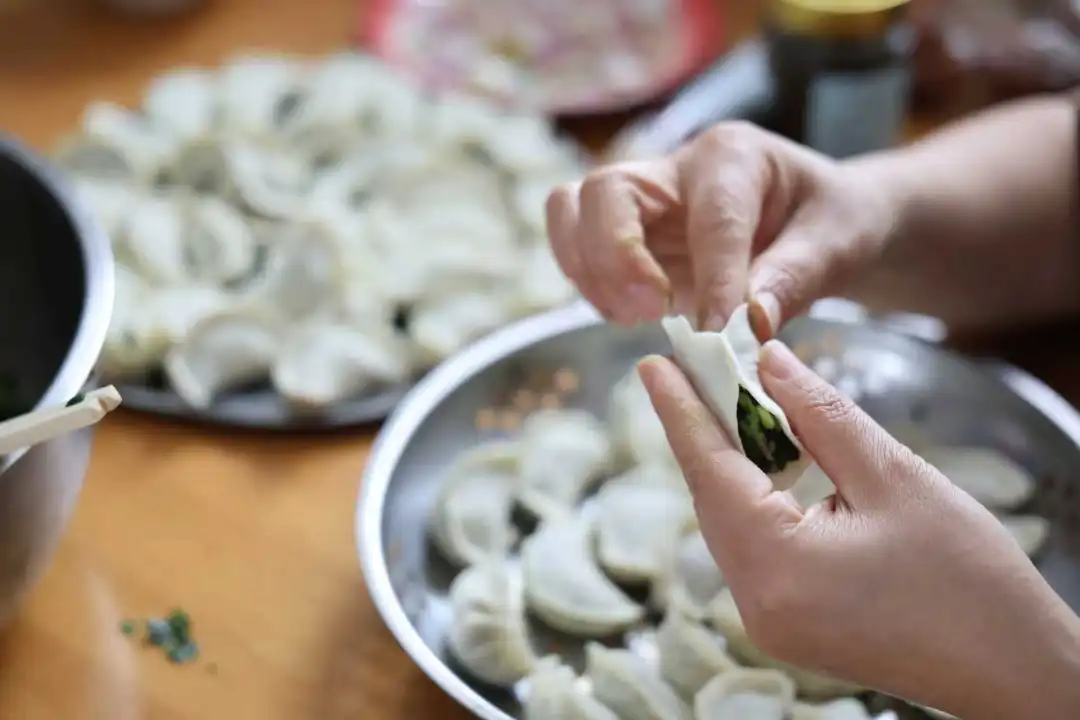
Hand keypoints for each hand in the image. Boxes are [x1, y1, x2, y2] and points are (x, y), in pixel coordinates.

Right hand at [545, 122, 899, 335]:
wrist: (820, 221)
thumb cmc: (834, 221)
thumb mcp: (838, 242)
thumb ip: (796, 278)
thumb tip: (749, 325)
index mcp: (734, 157)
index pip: (709, 215)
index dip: (713, 276)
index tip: (720, 333)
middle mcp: (675, 170)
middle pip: (605, 191)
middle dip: (616, 257)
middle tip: (654, 311)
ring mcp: (642, 204)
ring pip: (572, 213)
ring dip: (591, 273)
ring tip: (638, 316)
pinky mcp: (625, 238)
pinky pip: (577, 250)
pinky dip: (590, 286)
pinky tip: (631, 316)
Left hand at [638, 341, 1079, 718]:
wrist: (1013, 669)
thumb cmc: (968, 576)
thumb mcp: (892, 476)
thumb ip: (819, 415)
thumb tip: (769, 363)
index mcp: (776, 567)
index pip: (708, 469)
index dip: (679, 408)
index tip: (653, 361)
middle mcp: (755, 603)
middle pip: (711, 496)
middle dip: (703, 428)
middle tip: (691, 367)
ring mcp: (767, 622)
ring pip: (729, 522)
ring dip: (729, 461)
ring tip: (726, 399)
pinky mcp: (786, 625)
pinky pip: (751, 548)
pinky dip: (753, 498)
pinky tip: (763, 459)